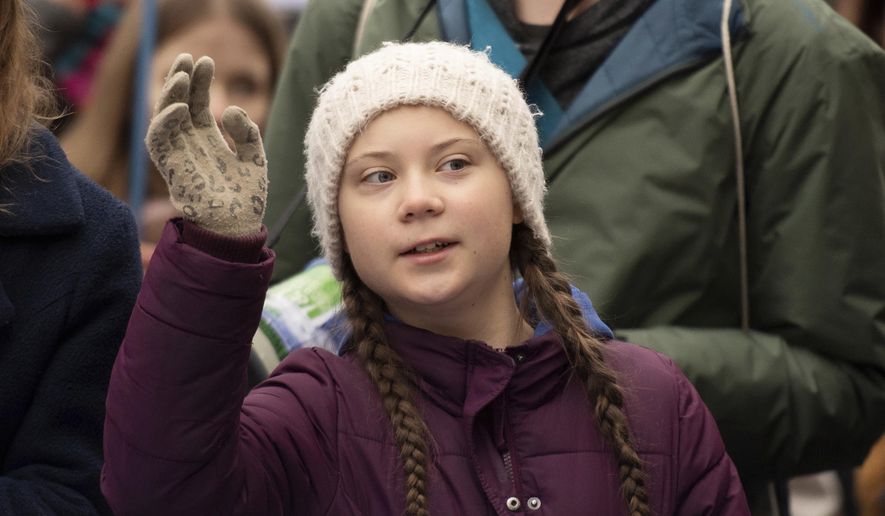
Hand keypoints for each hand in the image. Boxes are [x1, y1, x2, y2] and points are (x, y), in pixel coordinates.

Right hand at [145, 54, 266, 235]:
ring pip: (162, 118)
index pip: (197, 102)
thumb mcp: (255, 158)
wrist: (239, 227)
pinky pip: (158, 141)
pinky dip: (165, 121)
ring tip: (182, 76)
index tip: (207, 61)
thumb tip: (229, 108)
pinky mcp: (171, 169)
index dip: (199, 81)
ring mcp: (178, 155)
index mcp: (207, 140)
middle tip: (188, 58)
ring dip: (169, 95)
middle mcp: (189, 144)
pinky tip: (181, 107)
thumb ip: (247, 132)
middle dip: (180, 79)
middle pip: (177, 104)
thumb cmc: (247, 198)